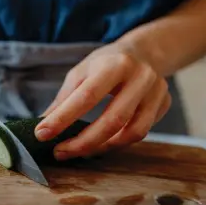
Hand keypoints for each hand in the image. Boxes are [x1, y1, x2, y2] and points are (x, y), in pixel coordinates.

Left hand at [35, 43, 171, 159]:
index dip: (63, 118)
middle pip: (112, 120)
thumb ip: (63, 100)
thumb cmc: (105, 63)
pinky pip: (140, 133)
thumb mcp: (81, 73)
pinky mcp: (164, 105)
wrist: (144, 52)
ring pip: (131, 133)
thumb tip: (42, 126)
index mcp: (114, 64)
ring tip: (77, 152)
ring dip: (100, 148)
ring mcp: (157, 92)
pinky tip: (99, 144)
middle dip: (82, 143)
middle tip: (59, 152)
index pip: (86, 96)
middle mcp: (140, 77)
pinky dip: (117, 143)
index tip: (41, 134)